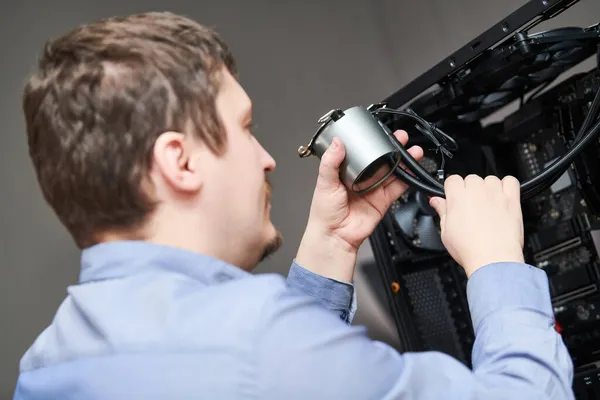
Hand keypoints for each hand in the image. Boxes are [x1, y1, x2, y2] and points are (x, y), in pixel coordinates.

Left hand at [296, 130, 422, 282]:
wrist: (334, 236)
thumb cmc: (324, 213)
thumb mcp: (324, 183)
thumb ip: (330, 162)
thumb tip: (337, 143)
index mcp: (346, 171)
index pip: (361, 151)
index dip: (372, 142)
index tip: (380, 132)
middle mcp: (361, 178)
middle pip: (381, 159)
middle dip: (392, 148)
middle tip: (400, 138)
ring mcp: (373, 189)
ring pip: (392, 171)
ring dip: (403, 160)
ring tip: (412, 151)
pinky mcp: (382, 201)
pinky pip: (397, 188)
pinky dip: (406, 179)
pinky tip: (412, 170)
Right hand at [429, 175, 524, 276]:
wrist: (493, 259)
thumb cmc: (470, 249)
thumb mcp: (446, 232)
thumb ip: (442, 211)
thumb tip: (436, 201)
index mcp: (458, 197)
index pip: (452, 179)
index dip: (453, 189)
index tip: (455, 198)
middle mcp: (476, 191)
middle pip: (471, 178)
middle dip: (470, 190)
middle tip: (471, 207)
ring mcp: (495, 194)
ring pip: (490, 179)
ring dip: (488, 188)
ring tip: (487, 206)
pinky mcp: (511, 199)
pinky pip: (511, 181)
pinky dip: (507, 186)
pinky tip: (502, 198)